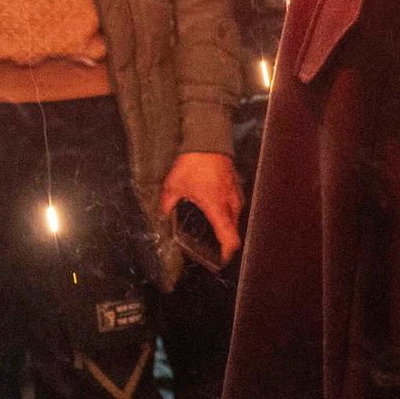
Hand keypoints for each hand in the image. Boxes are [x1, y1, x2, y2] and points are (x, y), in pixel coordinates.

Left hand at [160, 150, 244, 265]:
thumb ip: (168, 203)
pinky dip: (227, 212)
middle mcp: (230, 203)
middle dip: (225, 241)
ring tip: (212, 228)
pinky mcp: (235, 184)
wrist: (208, 138)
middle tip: (211, 246)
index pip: (230, 238)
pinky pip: (234, 205)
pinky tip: (214, 209)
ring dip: (226, 225)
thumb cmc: (193, 164)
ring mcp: (235, 193)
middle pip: (234, 231)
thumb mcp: (174, 185)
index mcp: (217, 208)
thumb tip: (163, 213)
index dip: (226, 253)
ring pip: (235, 217)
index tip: (219, 260)